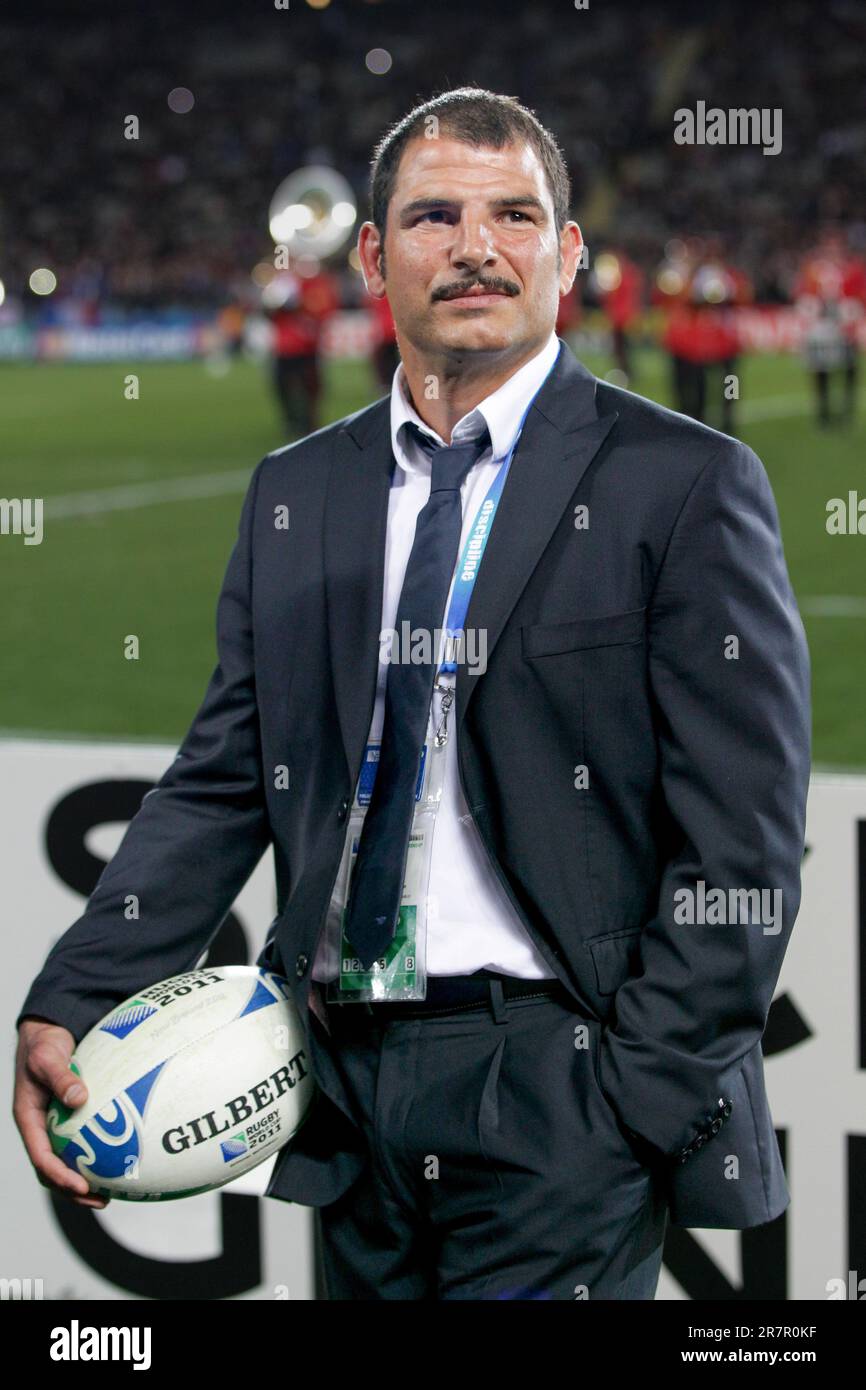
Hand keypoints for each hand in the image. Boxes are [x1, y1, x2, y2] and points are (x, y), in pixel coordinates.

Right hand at [13, 1018, 109, 1208]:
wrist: (47, 1032)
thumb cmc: (43, 1044)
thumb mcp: (47, 1058)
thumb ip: (61, 1077)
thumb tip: (80, 1098)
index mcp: (28, 1118)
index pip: (40, 1156)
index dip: (59, 1175)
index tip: (81, 1186)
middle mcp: (40, 1126)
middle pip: (52, 1169)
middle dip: (73, 1189)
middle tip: (101, 1198)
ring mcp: (53, 1124)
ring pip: (65, 1160)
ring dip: (84, 1178)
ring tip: (110, 1191)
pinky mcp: (68, 1117)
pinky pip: (79, 1142)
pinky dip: (94, 1155)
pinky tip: (117, 1159)